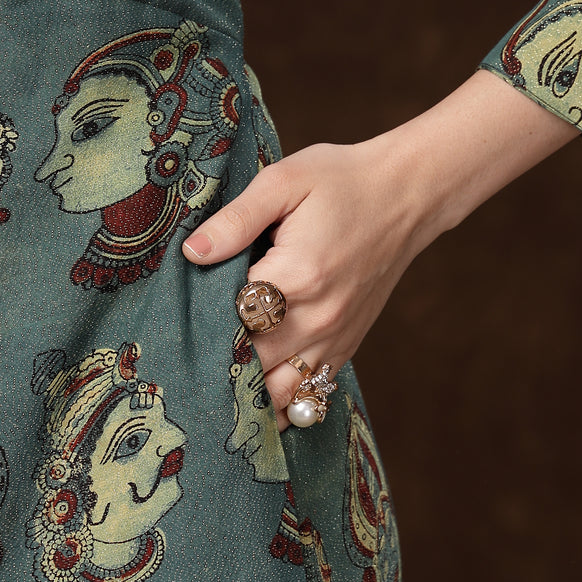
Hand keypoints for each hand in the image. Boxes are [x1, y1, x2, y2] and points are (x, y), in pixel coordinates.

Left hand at [183, 135, 427, 426]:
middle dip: (215, 362)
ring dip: (247, 393)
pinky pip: (308, 395)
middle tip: (181, 354)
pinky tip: (253, 391)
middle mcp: (318, 319)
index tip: (176, 317)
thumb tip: (192, 252)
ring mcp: (335, 338)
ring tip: (214, 379)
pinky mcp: (347, 346)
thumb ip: (236, 220)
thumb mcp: (284, 181)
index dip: (198, 322)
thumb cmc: (341, 181)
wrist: (405, 194)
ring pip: (279, 396)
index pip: (230, 320)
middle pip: (250, 367)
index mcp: (296, 276)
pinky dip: (279, 401)